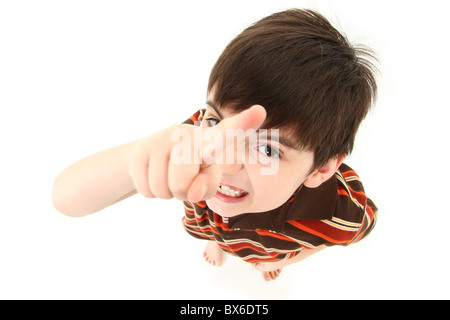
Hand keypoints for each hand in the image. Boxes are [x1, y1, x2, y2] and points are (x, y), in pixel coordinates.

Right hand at [128, 105, 265, 202]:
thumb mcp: (204, 180)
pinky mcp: (140, 150)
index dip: (243, 124)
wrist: (150, 158)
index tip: (260, 111)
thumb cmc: (189, 170)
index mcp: (210, 140)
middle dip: (181, 192)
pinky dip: (150, 191)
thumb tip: (191, 191)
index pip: (228, 133)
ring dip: (165, 192)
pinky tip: (153, 174)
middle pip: (183, 183)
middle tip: (182, 180)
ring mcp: (160, 138)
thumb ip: (207, 186)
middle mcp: (186, 133)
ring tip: (167, 176)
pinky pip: (146, 189)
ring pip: (163, 189)